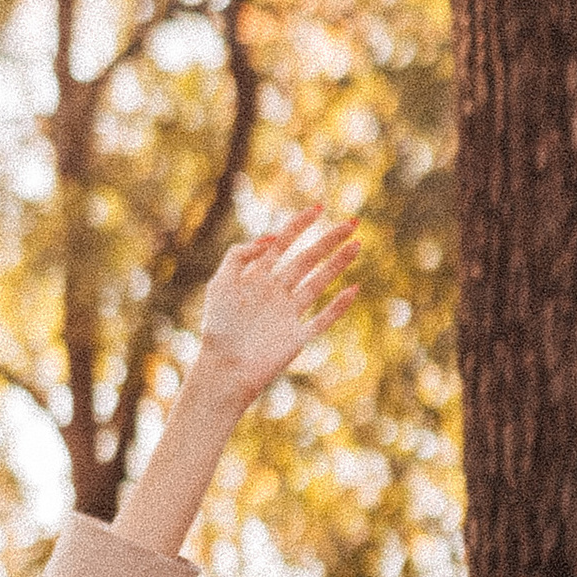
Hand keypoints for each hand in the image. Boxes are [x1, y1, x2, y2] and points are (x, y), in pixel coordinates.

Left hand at [192, 210, 358, 408]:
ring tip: (357, 246)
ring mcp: (289, 314)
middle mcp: (276, 292)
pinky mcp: (297, 337)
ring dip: (338, 264)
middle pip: (307, 259)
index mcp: (258, 278)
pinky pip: (322, 319)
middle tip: (353, 223)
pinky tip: (354, 290)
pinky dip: (338, 306)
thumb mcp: (221, 283)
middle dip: (329, 240)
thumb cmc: (218, 328)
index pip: (283, 243)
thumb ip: (240, 256)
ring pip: (319, 283)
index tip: (319, 208)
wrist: (223, 369)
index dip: (300, 225)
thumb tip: (270, 240)